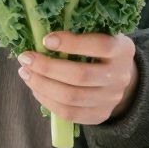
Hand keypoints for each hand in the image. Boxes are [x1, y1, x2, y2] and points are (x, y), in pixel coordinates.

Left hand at [18, 31, 139, 126]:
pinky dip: (48, 101)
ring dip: (42, 85)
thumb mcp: (103, 35)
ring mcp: (110, 99)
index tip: (46, 39)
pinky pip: (69, 113)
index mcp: (123, 50)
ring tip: (25, 73)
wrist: (123, 79)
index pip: (100, 46)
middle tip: (25, 58)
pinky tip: (36, 89)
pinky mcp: (100, 115)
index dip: (72, 43)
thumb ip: (82, 32)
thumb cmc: (103, 51)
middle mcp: (120, 76)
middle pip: (80, 75)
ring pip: (71, 97)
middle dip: (47, 67)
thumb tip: (43, 34)